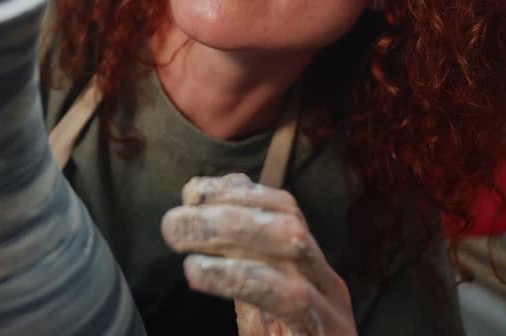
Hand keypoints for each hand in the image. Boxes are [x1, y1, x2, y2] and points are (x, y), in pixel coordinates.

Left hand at [161, 173, 355, 335]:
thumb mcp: (258, 310)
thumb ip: (240, 263)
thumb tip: (209, 203)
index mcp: (312, 273)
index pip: (284, 208)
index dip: (238, 192)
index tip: (191, 191)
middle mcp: (328, 287)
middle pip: (287, 221)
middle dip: (227, 210)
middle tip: (173, 221)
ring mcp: (332, 315)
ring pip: (293, 247)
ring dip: (232, 233)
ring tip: (181, 242)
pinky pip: (291, 300)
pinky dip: (242, 277)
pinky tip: (199, 274)